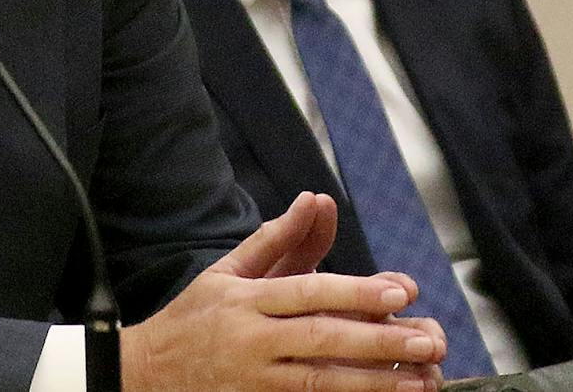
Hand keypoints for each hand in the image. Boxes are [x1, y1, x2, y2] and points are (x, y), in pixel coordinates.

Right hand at [121, 192, 445, 391]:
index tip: (397, 292)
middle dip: (377, 340)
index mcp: (244, 299)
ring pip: (319, 382)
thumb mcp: (228, 271)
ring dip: (372, 383)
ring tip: (418, 380)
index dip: (353, 292)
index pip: (306, 292)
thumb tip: (314, 198)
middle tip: (426, 339)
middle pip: (320, 340)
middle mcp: (250, 340)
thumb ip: (276, 237)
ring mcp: (254, 381)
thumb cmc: (194, 316)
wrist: (146, 374)